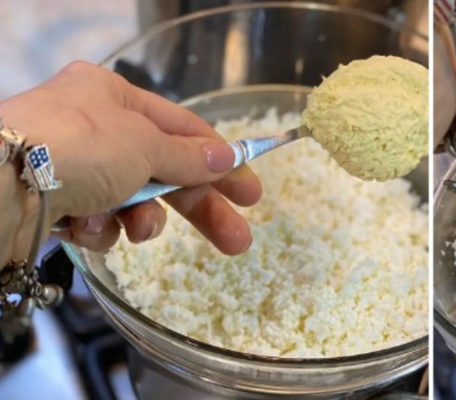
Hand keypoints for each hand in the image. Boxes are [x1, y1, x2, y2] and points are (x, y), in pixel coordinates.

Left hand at [0, 61, 260, 257]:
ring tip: (137, 233)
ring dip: (141, 221)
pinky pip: (97, 220)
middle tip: (237, 241)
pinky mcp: (54, 204)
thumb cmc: (78, 147)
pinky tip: (86, 228)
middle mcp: (93, 127)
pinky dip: (99, 229)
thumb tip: (229, 158)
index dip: (219, 160)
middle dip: (199, 207)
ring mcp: (73, 166)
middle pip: (164, 170)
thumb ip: (189, 157)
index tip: (249, 193)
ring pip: (131, 201)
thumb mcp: (145, 145)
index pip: (182, 128)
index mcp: (114, 96)